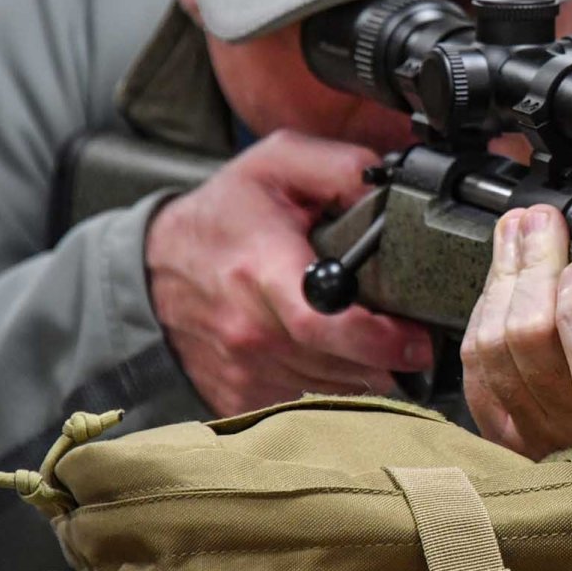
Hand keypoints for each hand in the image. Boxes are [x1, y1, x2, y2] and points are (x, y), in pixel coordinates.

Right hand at [145, 130, 432, 415]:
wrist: (155, 265)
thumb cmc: (227, 213)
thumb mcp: (280, 163)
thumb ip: (343, 170)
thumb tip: (393, 193)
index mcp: (262, 270)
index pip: (324, 323)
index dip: (380, 340)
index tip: (417, 340)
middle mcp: (249, 330)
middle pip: (339, 365)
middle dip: (388, 358)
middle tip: (415, 341)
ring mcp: (242, 369)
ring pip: (329, 393)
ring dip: (365, 376)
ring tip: (378, 347)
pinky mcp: (237, 396)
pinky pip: (303, 407)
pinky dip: (332, 391)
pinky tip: (340, 363)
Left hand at [461, 204, 571, 458]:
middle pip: (532, 344)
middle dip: (531, 267)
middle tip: (539, 221)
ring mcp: (536, 432)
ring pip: (495, 350)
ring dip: (501, 279)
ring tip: (516, 232)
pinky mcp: (503, 430)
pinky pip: (476, 368)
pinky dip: (481, 314)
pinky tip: (497, 279)